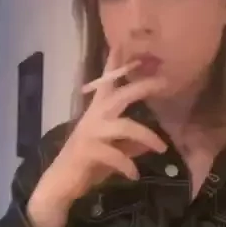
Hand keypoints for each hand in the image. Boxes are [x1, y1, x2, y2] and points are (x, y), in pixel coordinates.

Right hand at [27, 47, 167, 226]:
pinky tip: (134, 175)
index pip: (107, 82)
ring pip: (125, 126)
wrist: (60, 184)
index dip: (114, 63)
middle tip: (164, 81)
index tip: (123, 42)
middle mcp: (94, 118)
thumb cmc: (87, 164)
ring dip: (147, 136)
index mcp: (98, 113)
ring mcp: (91, 134)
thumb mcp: (114, 151)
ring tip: (162, 148)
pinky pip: (116, 156)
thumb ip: (131, 144)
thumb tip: (152, 142)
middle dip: (143, 86)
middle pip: (120, 95)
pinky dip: (129, 166)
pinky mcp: (89, 152)